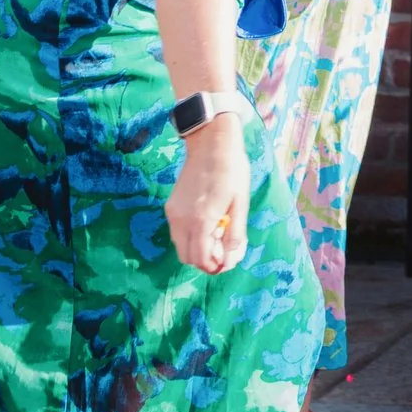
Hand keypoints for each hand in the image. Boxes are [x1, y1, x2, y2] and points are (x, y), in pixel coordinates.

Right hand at [167, 118, 249, 273]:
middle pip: (187, 257)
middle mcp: (181, 221)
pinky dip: (191, 236)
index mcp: (200, 221)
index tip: (228, 262)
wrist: (211, 144)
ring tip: (219, 233)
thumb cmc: (232, 171)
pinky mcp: (170, 207)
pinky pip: (177, 232)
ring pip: (180, 246)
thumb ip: (235, 234)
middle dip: (205, 260)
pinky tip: (208, 222)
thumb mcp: (240, 204)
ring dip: (197, 248)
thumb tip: (231, 259)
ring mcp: (172, 214)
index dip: (214, 266)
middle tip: (224, 249)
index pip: (200, 259)